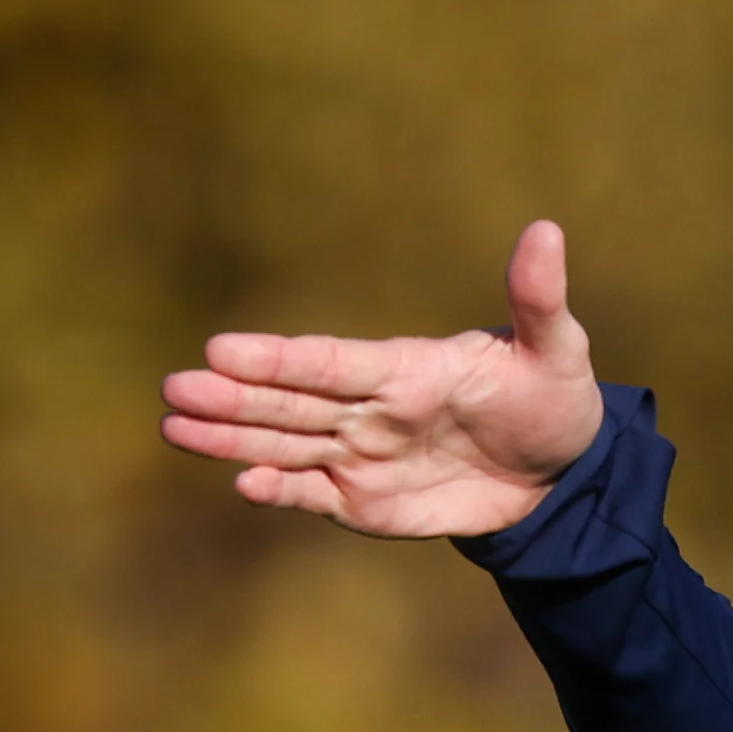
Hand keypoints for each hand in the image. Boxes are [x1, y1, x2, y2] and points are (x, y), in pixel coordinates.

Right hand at [160, 220, 607, 538]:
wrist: (558, 474)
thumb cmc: (552, 399)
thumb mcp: (558, 350)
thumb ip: (538, 300)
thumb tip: (546, 229)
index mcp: (405, 368)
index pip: (331, 361)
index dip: (279, 357)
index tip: (222, 348)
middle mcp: (370, 409)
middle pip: (289, 402)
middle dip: (232, 397)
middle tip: (174, 388)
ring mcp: (361, 455)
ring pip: (284, 444)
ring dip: (231, 439)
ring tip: (174, 426)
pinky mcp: (364, 501)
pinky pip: (312, 494)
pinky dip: (278, 491)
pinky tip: (242, 484)